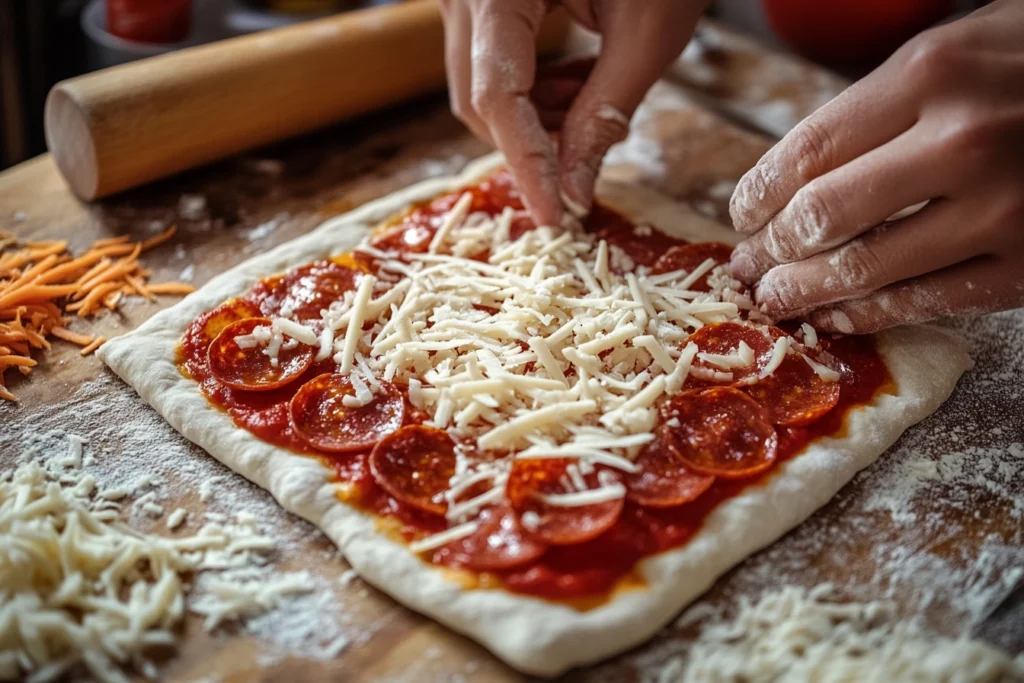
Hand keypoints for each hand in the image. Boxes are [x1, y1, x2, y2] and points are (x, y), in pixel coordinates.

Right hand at [440, 0, 704, 226]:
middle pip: (477, 100)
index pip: (498, 96)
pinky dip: (531, 93)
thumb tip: (574, 192)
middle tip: (590, 152)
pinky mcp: (477, 2)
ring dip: (534, 119)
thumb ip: (605, 114)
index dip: (528, 163)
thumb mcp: (647, 32)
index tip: (557, 217)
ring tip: (593, 97)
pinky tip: (577, 79)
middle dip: (533, 141)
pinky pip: (487, 66)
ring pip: (479, 89)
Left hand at [728, 0, 1023, 333]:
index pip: (807, 152)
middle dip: (770, 250)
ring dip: (803, 292)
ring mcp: (1002, 210)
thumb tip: (793, 177)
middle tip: (748, 265)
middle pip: (822, 216)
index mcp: (932, 74)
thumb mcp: (953, 52)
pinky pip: (925, 303)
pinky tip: (835, 316)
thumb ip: (876, 108)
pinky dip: (866, 315)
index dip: (757, 194)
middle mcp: (963, 142)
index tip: (740, 216)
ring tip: (774, 299)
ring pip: (865, 269)